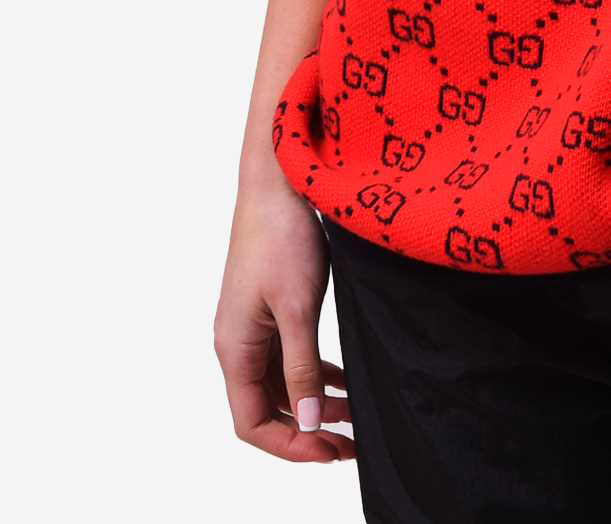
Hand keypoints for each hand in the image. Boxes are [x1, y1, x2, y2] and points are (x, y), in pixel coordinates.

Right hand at [215, 167, 353, 462]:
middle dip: (306, 430)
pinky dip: (314, 374)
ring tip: (352, 415)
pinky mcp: (271, 308)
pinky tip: (342, 382)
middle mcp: (239, 343)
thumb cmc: (281, 237)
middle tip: (349, 442)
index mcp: (235, 349)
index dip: (290, 445)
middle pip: (267, 408)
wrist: (279, 181)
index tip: (331, 453)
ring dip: (313, 403)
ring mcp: (254, 325)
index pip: (253, 422)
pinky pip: (289, 357)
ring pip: (281, 384)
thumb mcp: (297, 308)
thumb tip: (307, 423)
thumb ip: (302, 368)